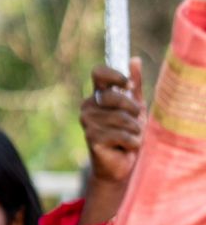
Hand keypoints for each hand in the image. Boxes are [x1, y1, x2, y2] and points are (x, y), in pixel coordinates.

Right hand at [80, 60, 144, 185]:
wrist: (122, 165)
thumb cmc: (128, 134)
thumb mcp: (135, 107)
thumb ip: (135, 85)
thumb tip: (135, 59)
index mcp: (97, 95)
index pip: (98, 73)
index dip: (114, 75)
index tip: (128, 85)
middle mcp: (88, 106)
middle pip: (112, 96)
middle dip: (131, 109)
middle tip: (137, 121)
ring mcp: (88, 123)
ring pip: (120, 118)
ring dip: (134, 130)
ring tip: (132, 137)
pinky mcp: (92, 139)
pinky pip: (120, 135)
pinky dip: (132, 142)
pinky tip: (127, 147)